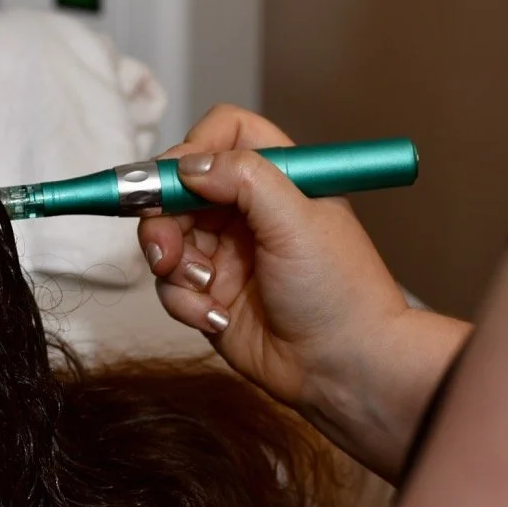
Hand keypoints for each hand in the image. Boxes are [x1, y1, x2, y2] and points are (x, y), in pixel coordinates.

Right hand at [139, 104, 469, 479]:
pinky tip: (217, 317)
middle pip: (178, 188)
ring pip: (165, 237)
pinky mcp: (208, 294)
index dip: (194, 149)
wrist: (345, 370)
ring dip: (172, 263)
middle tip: (165, 246)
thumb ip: (244, 178)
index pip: (225, 136)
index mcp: (277, 179)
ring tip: (201, 288)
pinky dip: (184, 301)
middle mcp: (246, 210)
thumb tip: (189, 164)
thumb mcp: (298, 221)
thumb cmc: (341, 293)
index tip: (177, 178)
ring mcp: (224, 253)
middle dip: (162, 216)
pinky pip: (169, 286)